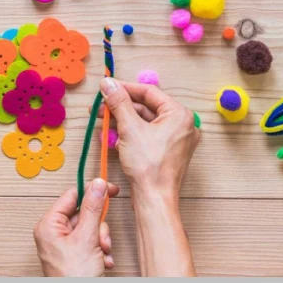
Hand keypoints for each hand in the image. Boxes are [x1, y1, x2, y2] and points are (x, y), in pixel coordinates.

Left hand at [34, 179, 118, 276]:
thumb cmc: (75, 278)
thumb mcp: (87, 237)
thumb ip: (93, 208)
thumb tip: (97, 184)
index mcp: (49, 225)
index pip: (72, 196)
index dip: (91, 191)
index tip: (109, 188)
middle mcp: (53, 233)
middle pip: (83, 213)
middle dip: (98, 226)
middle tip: (102, 238)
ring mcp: (63, 245)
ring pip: (90, 228)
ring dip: (101, 240)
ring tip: (102, 253)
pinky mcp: (73, 255)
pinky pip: (90, 241)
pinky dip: (100, 250)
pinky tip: (103, 261)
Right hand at [99, 78, 199, 206]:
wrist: (154, 199)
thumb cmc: (148, 166)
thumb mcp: (129, 129)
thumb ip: (119, 103)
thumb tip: (108, 83)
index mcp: (179, 114)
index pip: (150, 92)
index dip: (126, 88)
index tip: (107, 87)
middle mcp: (182, 125)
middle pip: (147, 108)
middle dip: (121, 107)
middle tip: (100, 106)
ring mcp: (176, 140)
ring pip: (146, 123)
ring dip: (123, 121)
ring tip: (102, 121)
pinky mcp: (168, 153)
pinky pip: (148, 136)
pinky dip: (131, 135)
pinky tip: (113, 137)